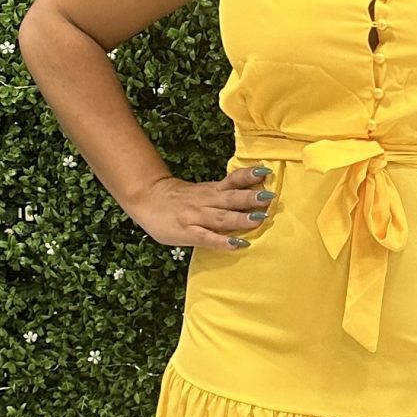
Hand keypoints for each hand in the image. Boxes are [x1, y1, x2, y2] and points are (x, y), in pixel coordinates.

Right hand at [129, 166, 273, 249]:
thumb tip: (251, 196)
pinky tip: (236, 244)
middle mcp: (206, 201)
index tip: (266, 171)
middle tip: (271, 196)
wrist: (145, 198)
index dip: (248, 176)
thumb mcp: (202, 191)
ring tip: (260, 218)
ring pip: (221, 217)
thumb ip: (222, 195)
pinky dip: (222, 241)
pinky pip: (207, 237)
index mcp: (211, 190)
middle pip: (231, 198)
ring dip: (241, 218)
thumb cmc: (178, 199)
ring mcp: (196, 216)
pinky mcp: (187, 232)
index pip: (232, 180)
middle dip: (251, 198)